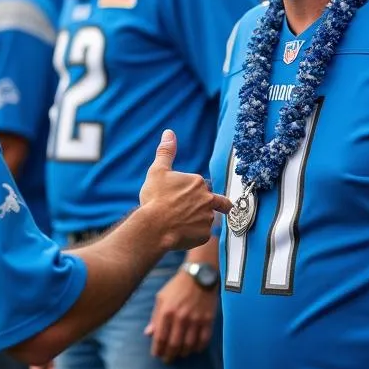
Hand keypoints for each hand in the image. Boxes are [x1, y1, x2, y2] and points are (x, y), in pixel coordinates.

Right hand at [138, 130, 231, 251]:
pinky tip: (180, 233)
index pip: (199, 186)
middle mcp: (208, 199)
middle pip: (214, 202)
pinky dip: (193, 234)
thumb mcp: (157, 171)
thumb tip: (169, 133)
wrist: (153, 227)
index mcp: (198, 182)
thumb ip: (166, 152)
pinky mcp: (204, 235)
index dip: (190, 190)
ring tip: (180, 224)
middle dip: (209, 205)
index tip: (178, 195)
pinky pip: (201, 235)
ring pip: (206, 219)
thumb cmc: (155, 198)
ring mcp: (207, 219)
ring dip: (198, 220)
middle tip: (191, 210)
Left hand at [144, 269, 216, 362]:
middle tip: (167, 360)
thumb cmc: (177, 286)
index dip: (158, 349)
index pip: (160, 338)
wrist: (199, 275)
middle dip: (169, 356)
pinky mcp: (208, 320)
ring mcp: (195, 320)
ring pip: (189, 345)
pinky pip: (203, 340)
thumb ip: (155, 317)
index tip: (157, 354)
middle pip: (174, 345)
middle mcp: (181, 318)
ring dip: (183, 353)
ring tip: (180, 354)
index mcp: (167, 311)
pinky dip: (198, 348)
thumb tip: (148, 333)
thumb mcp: (161, 297)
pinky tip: (194, 349)